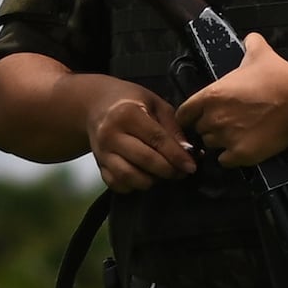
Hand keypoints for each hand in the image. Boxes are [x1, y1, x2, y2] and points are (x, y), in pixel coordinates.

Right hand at [80, 80, 197, 191]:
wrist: (96, 106)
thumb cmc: (132, 102)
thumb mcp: (156, 104)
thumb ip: (172, 127)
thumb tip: (188, 151)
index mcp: (127, 114)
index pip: (157, 139)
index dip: (176, 155)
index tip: (191, 166)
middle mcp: (111, 134)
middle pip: (144, 160)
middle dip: (168, 170)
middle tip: (182, 172)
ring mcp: (102, 152)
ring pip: (128, 176)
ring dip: (151, 180)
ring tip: (164, 174)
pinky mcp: (98, 164)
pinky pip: (116, 183)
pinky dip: (133, 186)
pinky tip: (145, 177)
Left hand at [181, 31, 287, 167]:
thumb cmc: (280, 77)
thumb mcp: (260, 54)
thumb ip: (249, 44)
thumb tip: (250, 38)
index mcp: (211, 96)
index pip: (184, 114)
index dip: (192, 115)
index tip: (201, 116)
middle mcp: (214, 119)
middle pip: (200, 130)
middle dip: (211, 126)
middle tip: (230, 122)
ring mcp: (227, 138)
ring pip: (212, 145)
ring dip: (221, 141)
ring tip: (239, 134)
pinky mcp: (241, 154)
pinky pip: (225, 161)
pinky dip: (232, 156)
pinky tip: (243, 147)